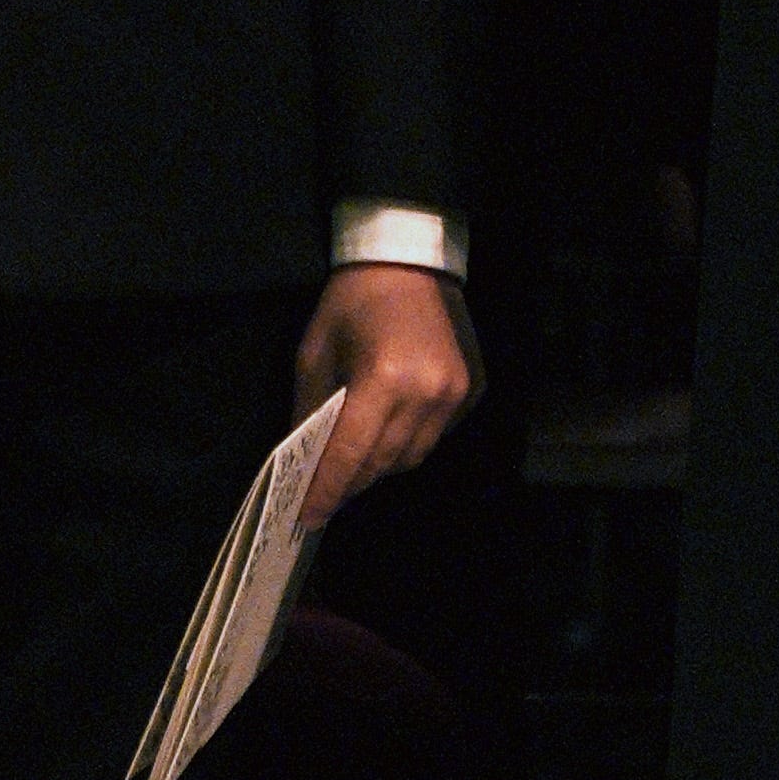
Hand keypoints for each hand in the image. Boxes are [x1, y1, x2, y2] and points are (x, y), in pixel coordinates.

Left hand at [294, 266, 476, 522]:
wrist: (410, 261)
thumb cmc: (352, 302)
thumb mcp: (315, 353)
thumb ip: (310, 411)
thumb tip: (305, 462)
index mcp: (383, 379)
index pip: (350, 454)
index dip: (326, 490)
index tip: (307, 518)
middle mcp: (426, 394)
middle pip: (383, 463)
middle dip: (351, 481)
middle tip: (326, 491)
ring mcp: (456, 394)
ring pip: (413, 457)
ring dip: (382, 464)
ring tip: (359, 460)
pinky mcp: (473, 391)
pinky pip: (436, 436)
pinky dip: (410, 440)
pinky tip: (392, 426)